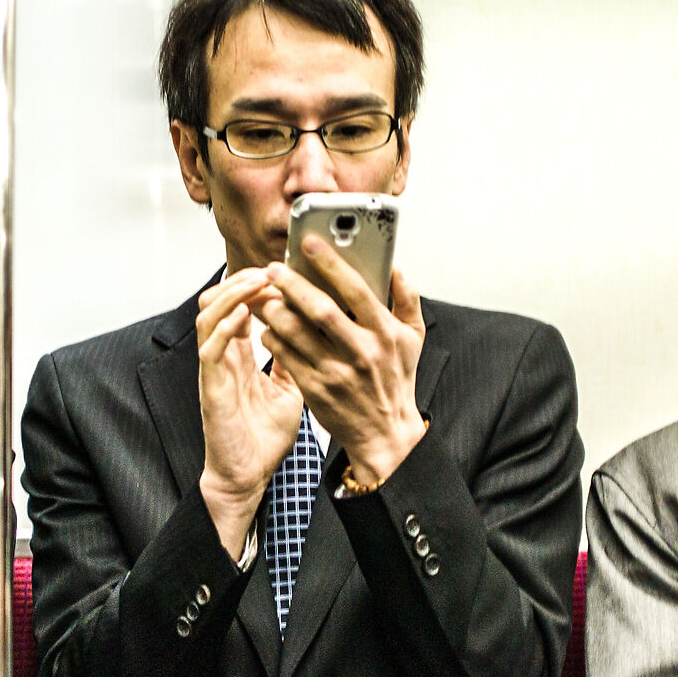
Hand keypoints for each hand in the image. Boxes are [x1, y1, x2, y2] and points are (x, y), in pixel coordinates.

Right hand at [196, 269, 305, 559]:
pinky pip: (210, 348)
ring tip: (258, 281)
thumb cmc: (264, 438)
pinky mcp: (211, 387)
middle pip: (218, 301)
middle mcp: (222, 357)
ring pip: (209, 316)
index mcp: (239, 356)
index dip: (255, 285)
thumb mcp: (291, 389)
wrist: (249, 475)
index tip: (281, 271)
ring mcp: (214, 370)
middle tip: (270, 269)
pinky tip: (243, 314)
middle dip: (242, 280)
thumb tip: (317, 336)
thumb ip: (295, 361)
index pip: (239, 307)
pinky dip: (225, 327)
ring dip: (233, 294)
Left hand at [254, 236, 427, 488]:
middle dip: (292, 284)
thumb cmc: (396, 379)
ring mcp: (337, 372)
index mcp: (385, 333)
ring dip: (275, 311)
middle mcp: (361, 352)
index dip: (331, 263)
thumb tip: (394, 266)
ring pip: (296, 333)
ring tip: (264, 296)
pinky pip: (286, 358)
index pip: (356, 290)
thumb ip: (406, 298)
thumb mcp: (413, 338)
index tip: (309, 243)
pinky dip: (273, 339)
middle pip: (320, 309)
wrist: (385, 434)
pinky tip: (267, 328)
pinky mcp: (316, 391)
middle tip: (273, 268)